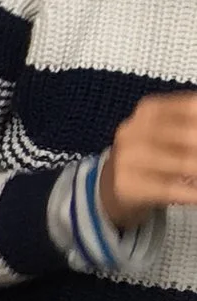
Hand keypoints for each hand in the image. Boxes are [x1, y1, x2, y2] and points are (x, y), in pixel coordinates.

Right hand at [99, 93, 196, 231]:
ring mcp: (127, 159)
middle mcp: (133, 131)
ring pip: (184, 164)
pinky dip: (193, 193)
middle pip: (189, 136)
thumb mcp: (169, 132)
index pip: (192, 107)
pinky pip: (170, 189)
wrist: (111, 187)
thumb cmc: (152, 156)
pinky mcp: (126, 186)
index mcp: (149, 110)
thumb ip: (191, 125)